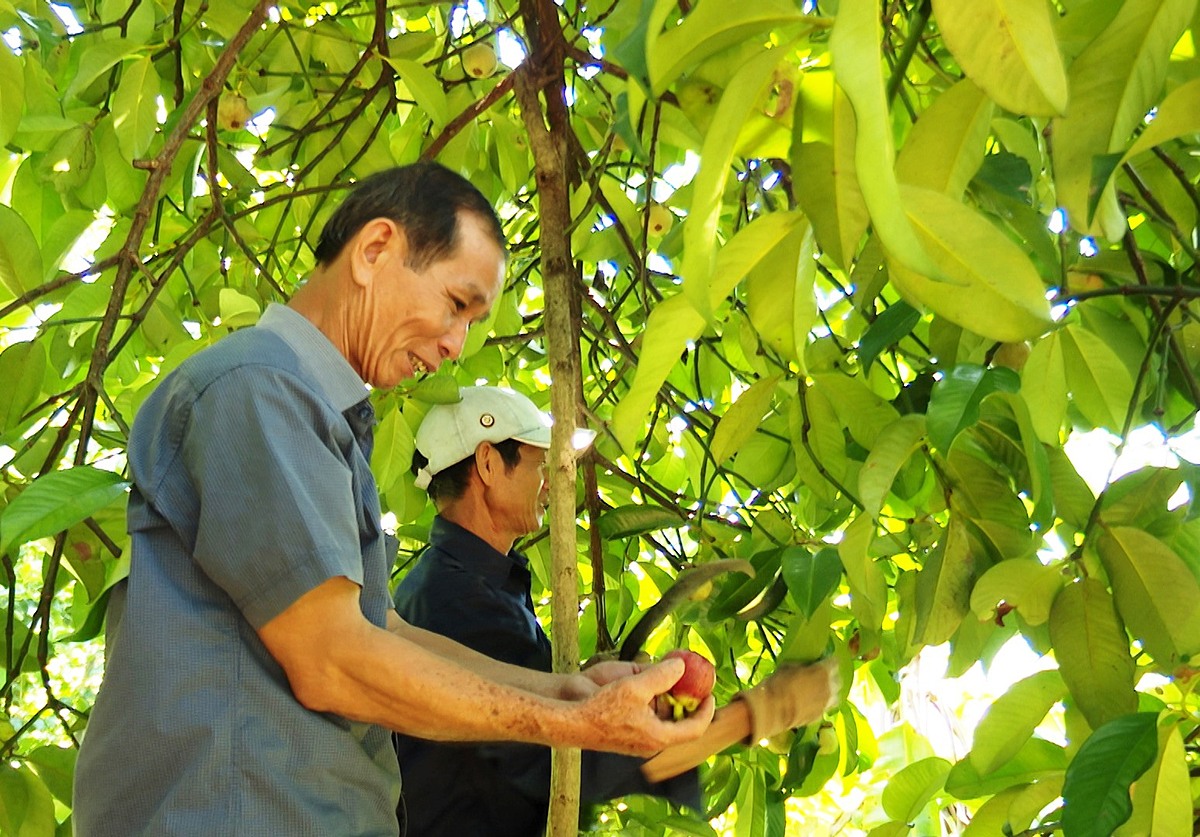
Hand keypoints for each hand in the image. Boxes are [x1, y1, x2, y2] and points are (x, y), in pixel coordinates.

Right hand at [575, 657, 714, 757]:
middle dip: (687, 704)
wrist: (572, 723)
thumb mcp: (635, 686)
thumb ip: (661, 675)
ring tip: (670, 682)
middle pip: (680, 725)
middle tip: (691, 685)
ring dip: (670, 704)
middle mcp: (652, 744)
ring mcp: (639, 743)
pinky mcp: (628, 738)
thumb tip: (681, 666)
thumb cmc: (602, 708)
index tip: (710, 694)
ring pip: (665, 724)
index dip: (706, 711)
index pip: (695, 728)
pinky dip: (655, 707)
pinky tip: (648, 690)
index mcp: (659, 737)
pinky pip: (651, 723)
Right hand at [734, 658, 840, 743]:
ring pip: (834, 696)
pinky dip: (821, 703)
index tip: (825, 660)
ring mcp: (826, 703)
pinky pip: (825, 707)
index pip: (834, 662)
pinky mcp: (820, 715)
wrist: (772, 710)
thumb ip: (801, 666)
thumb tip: (804, 666)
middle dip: (831, 676)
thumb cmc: (777, 684)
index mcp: (822, 671)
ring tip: (821, 690)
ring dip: (829, 692)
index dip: (829, 660)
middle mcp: (829, 687)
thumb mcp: (787, 667)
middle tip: (822, 674)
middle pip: (837, 679)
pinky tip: (813, 702)